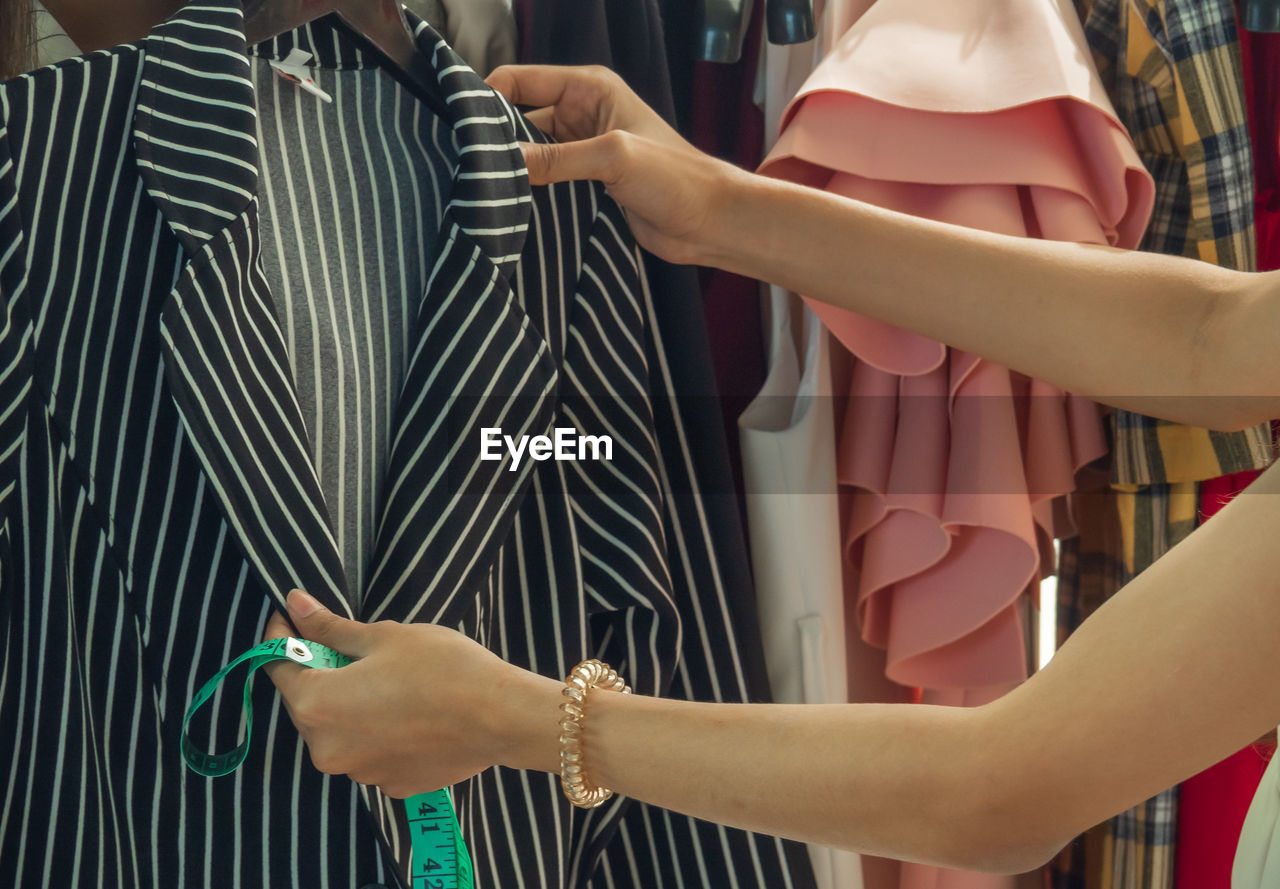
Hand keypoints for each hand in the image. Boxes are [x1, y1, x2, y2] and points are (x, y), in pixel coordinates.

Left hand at [264, 590, 561, 797]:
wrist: (500, 716)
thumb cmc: (441, 668)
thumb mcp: (383, 636)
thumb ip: (331, 627)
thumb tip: (294, 603)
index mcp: (317, 705)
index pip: (278, 666)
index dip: (283, 636)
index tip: (294, 616)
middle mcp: (327, 748)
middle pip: (308, 702)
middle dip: (322, 672)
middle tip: (353, 645)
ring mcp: (359, 772)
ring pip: (341, 729)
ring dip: (352, 704)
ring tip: (392, 679)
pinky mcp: (390, 783)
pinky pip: (371, 751)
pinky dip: (379, 730)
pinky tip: (411, 709)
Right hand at [485, 64, 748, 265]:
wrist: (710, 222)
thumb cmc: (677, 177)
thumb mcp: (612, 157)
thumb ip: (556, 158)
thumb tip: (501, 162)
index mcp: (589, 88)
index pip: (520, 80)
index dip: (487, 97)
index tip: (458, 126)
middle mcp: (582, 113)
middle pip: (518, 118)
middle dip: (495, 139)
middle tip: (465, 166)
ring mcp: (582, 150)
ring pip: (529, 153)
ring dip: (511, 170)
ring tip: (480, 190)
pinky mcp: (585, 184)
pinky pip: (544, 181)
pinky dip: (527, 191)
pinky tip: (506, 207)